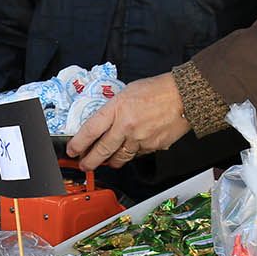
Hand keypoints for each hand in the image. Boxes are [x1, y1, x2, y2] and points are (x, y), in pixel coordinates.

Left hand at [66, 73, 190, 170]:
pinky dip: (133, 153)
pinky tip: (131, 150)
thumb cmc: (158, 90)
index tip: (72, 151)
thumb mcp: (127, 92)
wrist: (184, 96)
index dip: (78, 144)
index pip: (90, 130)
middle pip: (102, 150)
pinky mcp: (152, 146)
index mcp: (117, 109)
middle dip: (90, 161)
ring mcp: (139, 138)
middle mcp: (126, 126)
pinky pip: (138, 154)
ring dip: (111, 161)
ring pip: (120, 157)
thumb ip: (114, 108)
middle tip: (84, 165)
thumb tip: (104, 122)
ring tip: (107, 162)